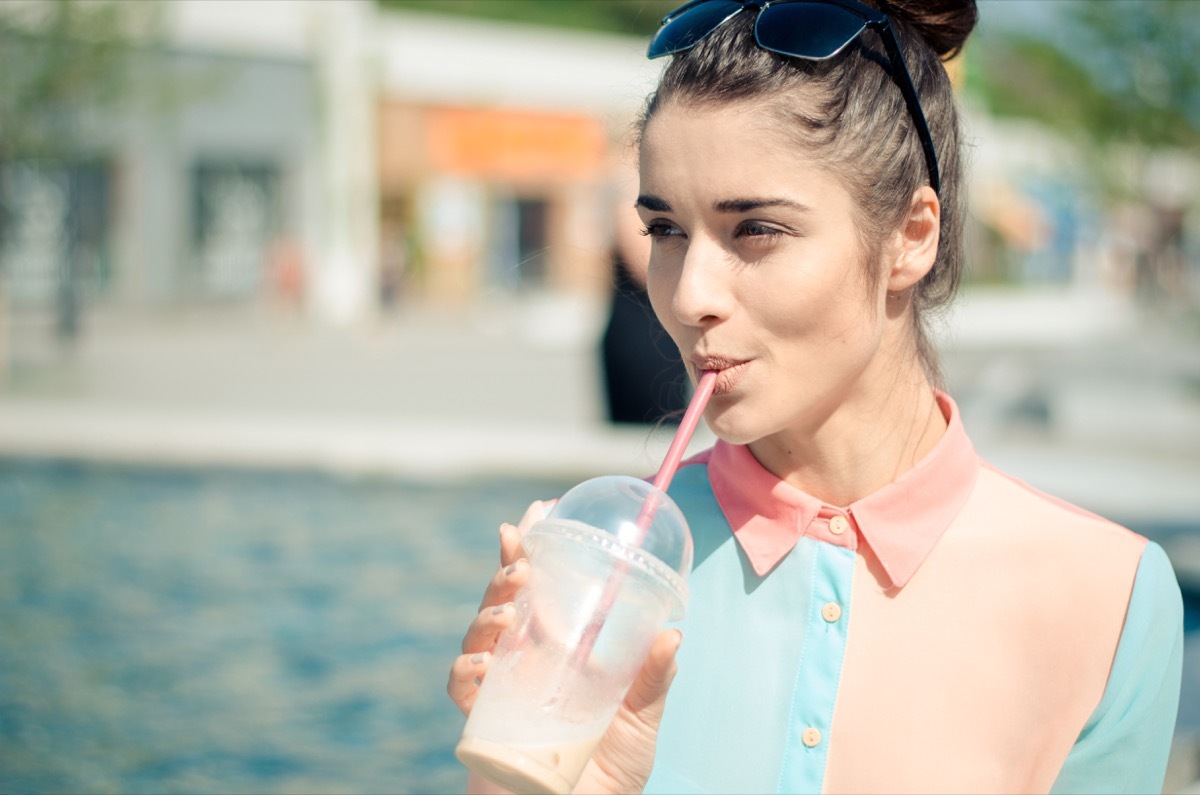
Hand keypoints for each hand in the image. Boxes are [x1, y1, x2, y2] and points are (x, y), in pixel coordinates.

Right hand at [447, 500, 682, 794]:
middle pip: (504, 602)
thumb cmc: (612, 769)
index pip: (541, 589)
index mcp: (558, 648)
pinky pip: (462, 689)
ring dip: (487, 615)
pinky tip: (481, 664)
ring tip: (508, 613)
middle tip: (521, 560)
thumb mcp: (641, 719)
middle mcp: (524, 660)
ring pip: (478, 636)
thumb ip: (654, 679)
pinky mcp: (482, 722)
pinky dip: (464, 672)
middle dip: (505, 573)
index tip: (534, 514)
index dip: (531, 551)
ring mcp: (499, 688)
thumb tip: (673, 636)